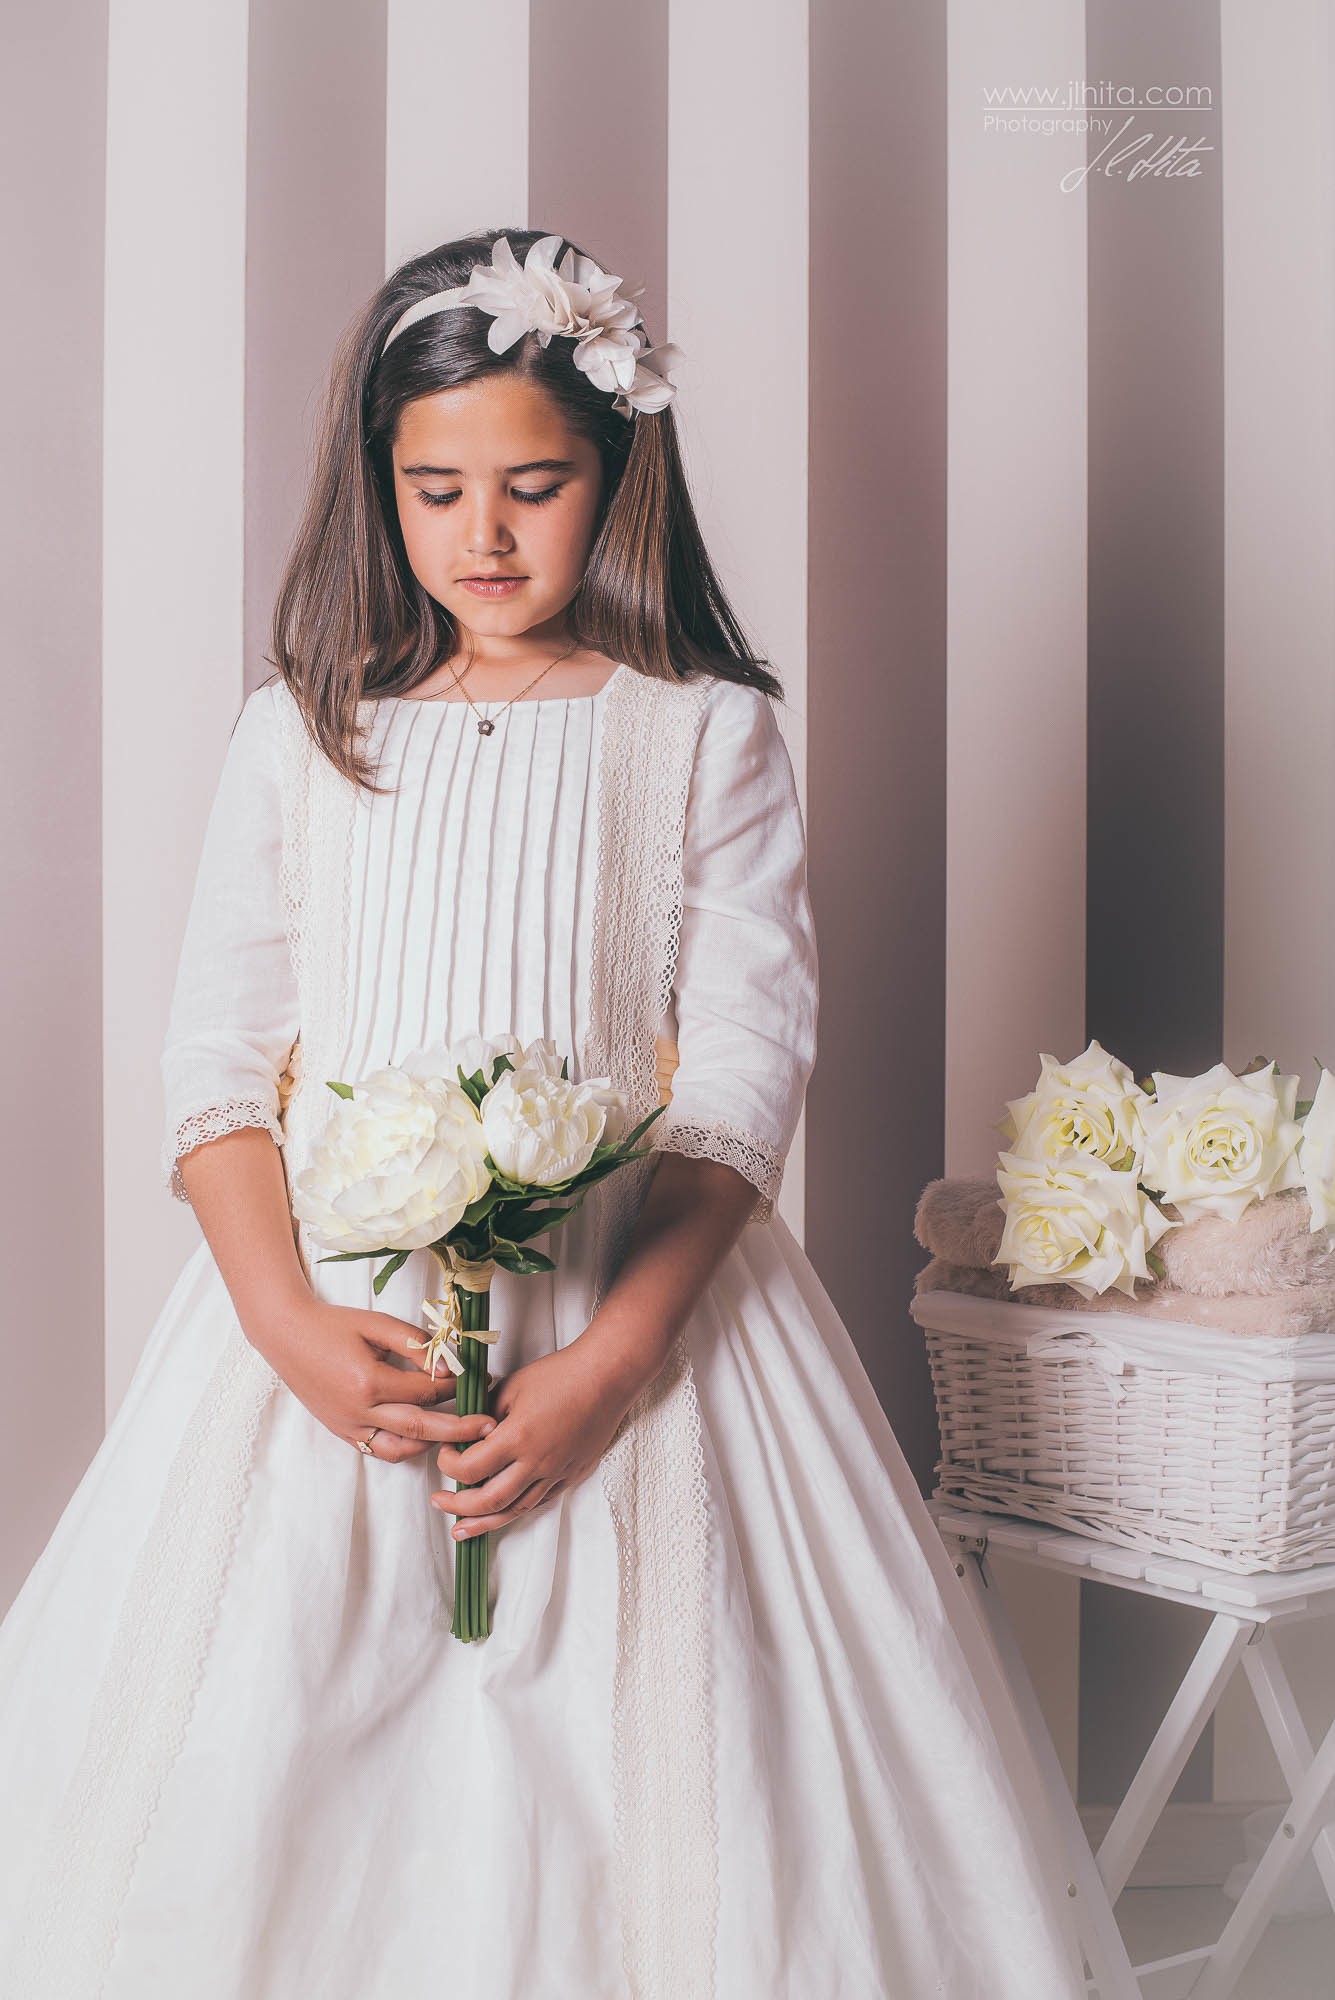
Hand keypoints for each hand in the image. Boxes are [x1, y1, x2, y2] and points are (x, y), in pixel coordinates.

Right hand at [251, 1296, 496, 1462]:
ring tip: (458, 1434)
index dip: (453, 1386)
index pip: (425, 1392)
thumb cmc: (332, 1324)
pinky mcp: (341, 1432)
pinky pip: (379, 1450)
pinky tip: (422, 1437)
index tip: (477, 1379)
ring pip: (400, 1448)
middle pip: (421, 1428)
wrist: (286, 1335)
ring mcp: (348, 1426)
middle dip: (460, 1429)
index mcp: (369, 1382)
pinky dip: (405, 1448)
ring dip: (432, 1444)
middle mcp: (359, 1411)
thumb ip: (414, 1344)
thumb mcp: (376, 1324)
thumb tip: (446, 1366)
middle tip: (489, 1428)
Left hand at [430, 1339, 634, 1537]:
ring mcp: (557, 1472)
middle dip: (458, 1506)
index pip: (471, 1468)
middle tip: (440, 1502)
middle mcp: (537, 1462)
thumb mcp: (512, 1386)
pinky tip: (503, 1513)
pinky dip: (517, 1511)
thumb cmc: (561, 1375)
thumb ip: (486, 1412)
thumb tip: (470, 1430)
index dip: (450, 1465)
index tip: (446, 1454)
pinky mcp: (572, 1474)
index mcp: (517, 1438)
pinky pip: (539, 1502)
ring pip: (515, 1510)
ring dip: (485, 1522)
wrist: (607, 1377)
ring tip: (463, 1529)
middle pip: (489, 1501)